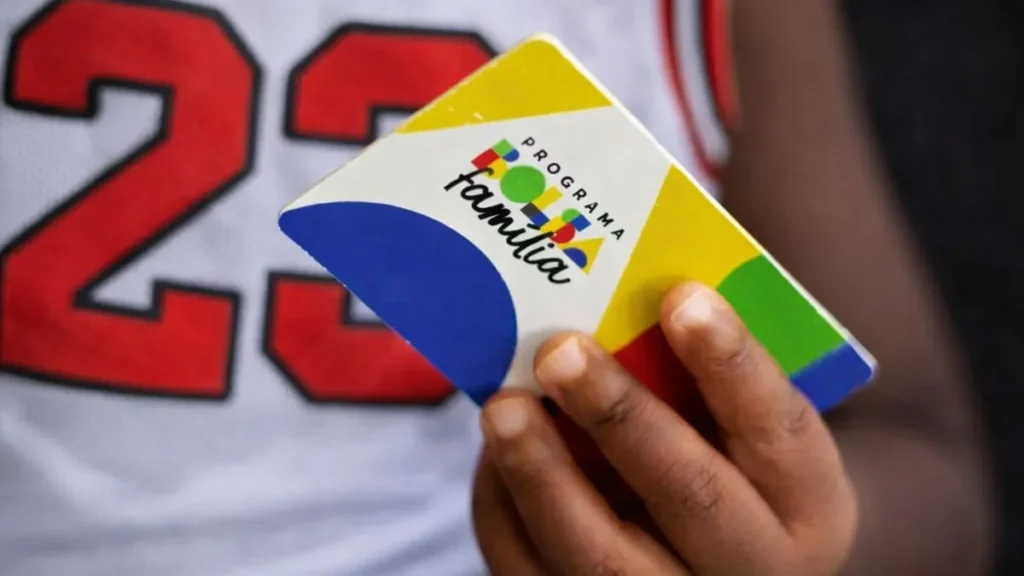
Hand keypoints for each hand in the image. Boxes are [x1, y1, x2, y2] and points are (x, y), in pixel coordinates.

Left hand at [472, 282, 857, 574]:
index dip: (732, 361)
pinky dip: (506, 509)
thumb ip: (702, 383)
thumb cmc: (725, 469)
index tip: (682, 298)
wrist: (709, 564)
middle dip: (621, 416)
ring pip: (600, 558)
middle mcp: (751, 568)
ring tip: (505, 407)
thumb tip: (619, 305)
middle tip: (561, 352)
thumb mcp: (744, 436)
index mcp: (806, 506)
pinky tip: (497, 454)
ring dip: (543, 474)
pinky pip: (535, 573)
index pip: (781, 430)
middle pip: (691, 496)